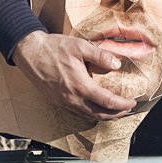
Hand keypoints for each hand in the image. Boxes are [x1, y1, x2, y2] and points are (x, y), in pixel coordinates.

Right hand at [12, 30, 139, 121]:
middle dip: (116, 115)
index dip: (122, 104)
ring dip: (104, 116)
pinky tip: (95, 108)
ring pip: (88, 116)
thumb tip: (117, 64)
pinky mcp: (57, 101)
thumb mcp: (80, 46)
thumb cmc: (52, 48)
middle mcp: (72, 99)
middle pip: (99, 114)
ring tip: (114, 112)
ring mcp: (63, 102)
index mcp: (80, 86)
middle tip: (126, 110)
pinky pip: (78, 113)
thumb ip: (100, 56)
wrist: (29, 52)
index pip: (107, 102)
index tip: (132, 103)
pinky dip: (90, 114)